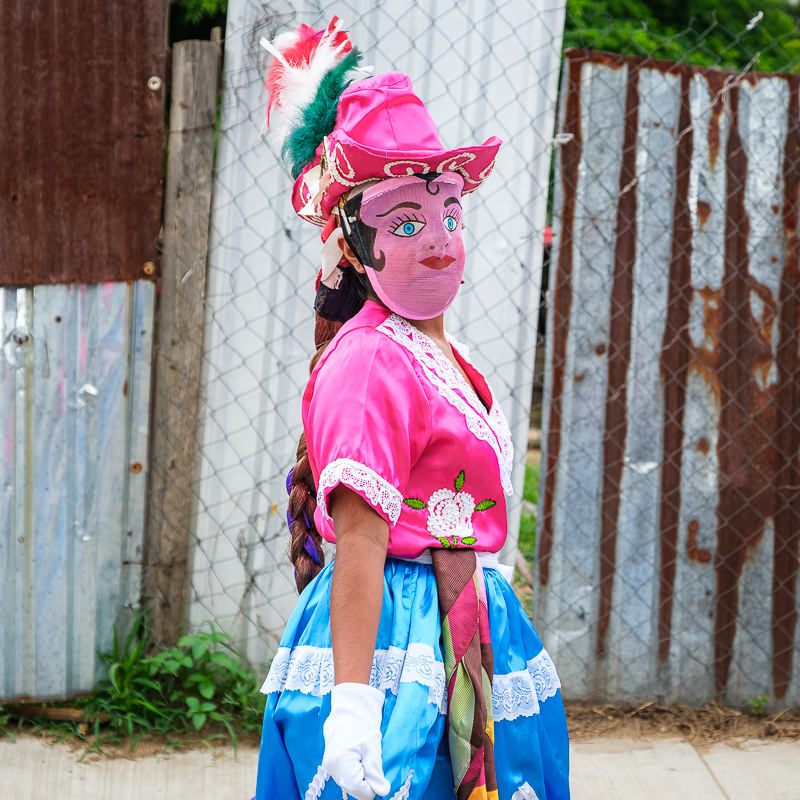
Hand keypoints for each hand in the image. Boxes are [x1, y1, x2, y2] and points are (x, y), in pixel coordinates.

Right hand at [323, 683, 390, 799]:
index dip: (373, 788)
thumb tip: (383, 792)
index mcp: (342, 763)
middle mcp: (332, 768)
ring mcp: (330, 767)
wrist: (349, 710)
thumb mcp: (372, 748)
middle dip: (366, 783)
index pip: (360, 791)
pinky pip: (345, 777)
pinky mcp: (330, 765)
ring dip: (361, 778)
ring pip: (349, 785)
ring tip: (365, 759)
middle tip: (373, 765)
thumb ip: (376, 772)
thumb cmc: (362, 725)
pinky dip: (354, 774)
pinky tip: (359, 760)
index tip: (380, 776)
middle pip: (353, 789)